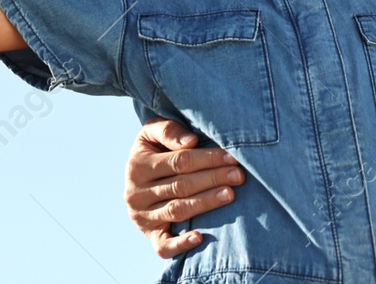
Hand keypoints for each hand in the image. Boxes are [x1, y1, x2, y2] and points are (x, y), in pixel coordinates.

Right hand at [124, 117, 244, 257]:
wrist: (138, 177)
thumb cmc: (155, 149)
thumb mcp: (152, 132)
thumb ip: (168, 130)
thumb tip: (191, 142)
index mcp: (137, 166)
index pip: (179, 162)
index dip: (207, 159)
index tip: (232, 157)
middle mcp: (136, 194)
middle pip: (181, 186)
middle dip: (213, 179)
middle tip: (238, 176)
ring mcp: (142, 217)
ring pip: (178, 210)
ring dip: (206, 203)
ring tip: (230, 194)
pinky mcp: (150, 236)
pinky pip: (163, 246)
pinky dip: (181, 244)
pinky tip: (200, 237)